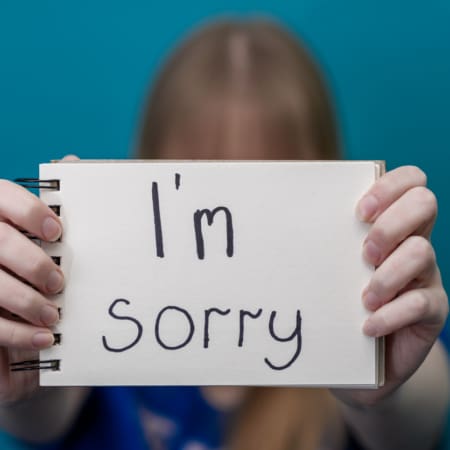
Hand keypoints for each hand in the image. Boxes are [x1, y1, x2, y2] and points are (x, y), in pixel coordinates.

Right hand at [0, 155, 77, 403]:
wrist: (15, 306)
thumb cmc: (30, 261)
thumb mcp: (37, 232)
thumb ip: (49, 203)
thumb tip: (72, 161)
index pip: (2, 197)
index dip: (28, 211)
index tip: (57, 232)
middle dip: (32, 264)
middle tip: (58, 282)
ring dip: (25, 301)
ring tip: (53, 314)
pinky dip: (15, 333)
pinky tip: (42, 338)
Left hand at [335, 165, 448, 406]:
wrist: (357, 354)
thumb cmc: (336, 301)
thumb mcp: (330, 265)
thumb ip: (321, 239)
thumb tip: (280, 215)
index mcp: (391, 223)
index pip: (410, 180)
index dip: (390, 186)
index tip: (359, 212)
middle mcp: (412, 241)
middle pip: (424, 202)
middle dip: (390, 224)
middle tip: (364, 253)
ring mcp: (425, 275)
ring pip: (421, 252)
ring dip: (387, 273)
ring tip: (363, 297)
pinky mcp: (432, 310)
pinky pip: (422, 303)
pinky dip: (390, 314)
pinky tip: (367, 326)